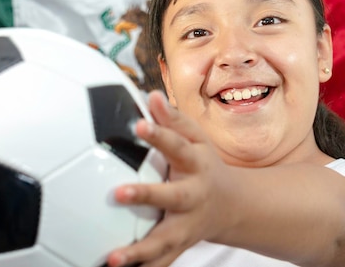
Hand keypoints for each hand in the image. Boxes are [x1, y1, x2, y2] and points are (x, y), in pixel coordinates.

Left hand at [107, 91, 236, 266]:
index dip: (160, 134)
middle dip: (147, 196)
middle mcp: (193, 197)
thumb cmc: (204, 164)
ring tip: (113, 258)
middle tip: (118, 192)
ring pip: (164, 240)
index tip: (140, 123)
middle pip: (172, 197)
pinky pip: (161, 263)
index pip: (177, 146)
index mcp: (196, 165)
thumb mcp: (196, 139)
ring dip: (140, 251)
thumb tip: (151, 94)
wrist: (231, 205)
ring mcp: (187, 226)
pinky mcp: (179, 246)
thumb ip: (173, 119)